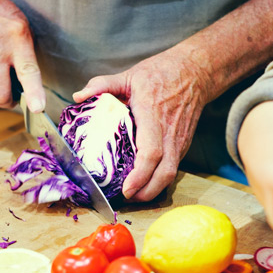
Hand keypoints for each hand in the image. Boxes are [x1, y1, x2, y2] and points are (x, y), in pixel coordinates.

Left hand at [73, 49, 209, 201]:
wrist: (195, 74)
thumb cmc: (160, 74)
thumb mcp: (129, 75)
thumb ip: (102, 85)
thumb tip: (77, 96)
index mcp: (153, 116)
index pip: (151, 153)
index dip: (140, 175)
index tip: (126, 188)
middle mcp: (170, 134)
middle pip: (164, 173)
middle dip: (146, 193)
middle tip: (126, 199)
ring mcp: (179, 142)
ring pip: (170, 175)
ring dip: (153, 190)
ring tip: (133, 195)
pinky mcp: (182, 146)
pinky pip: (172, 168)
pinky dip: (158, 181)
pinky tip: (144, 183)